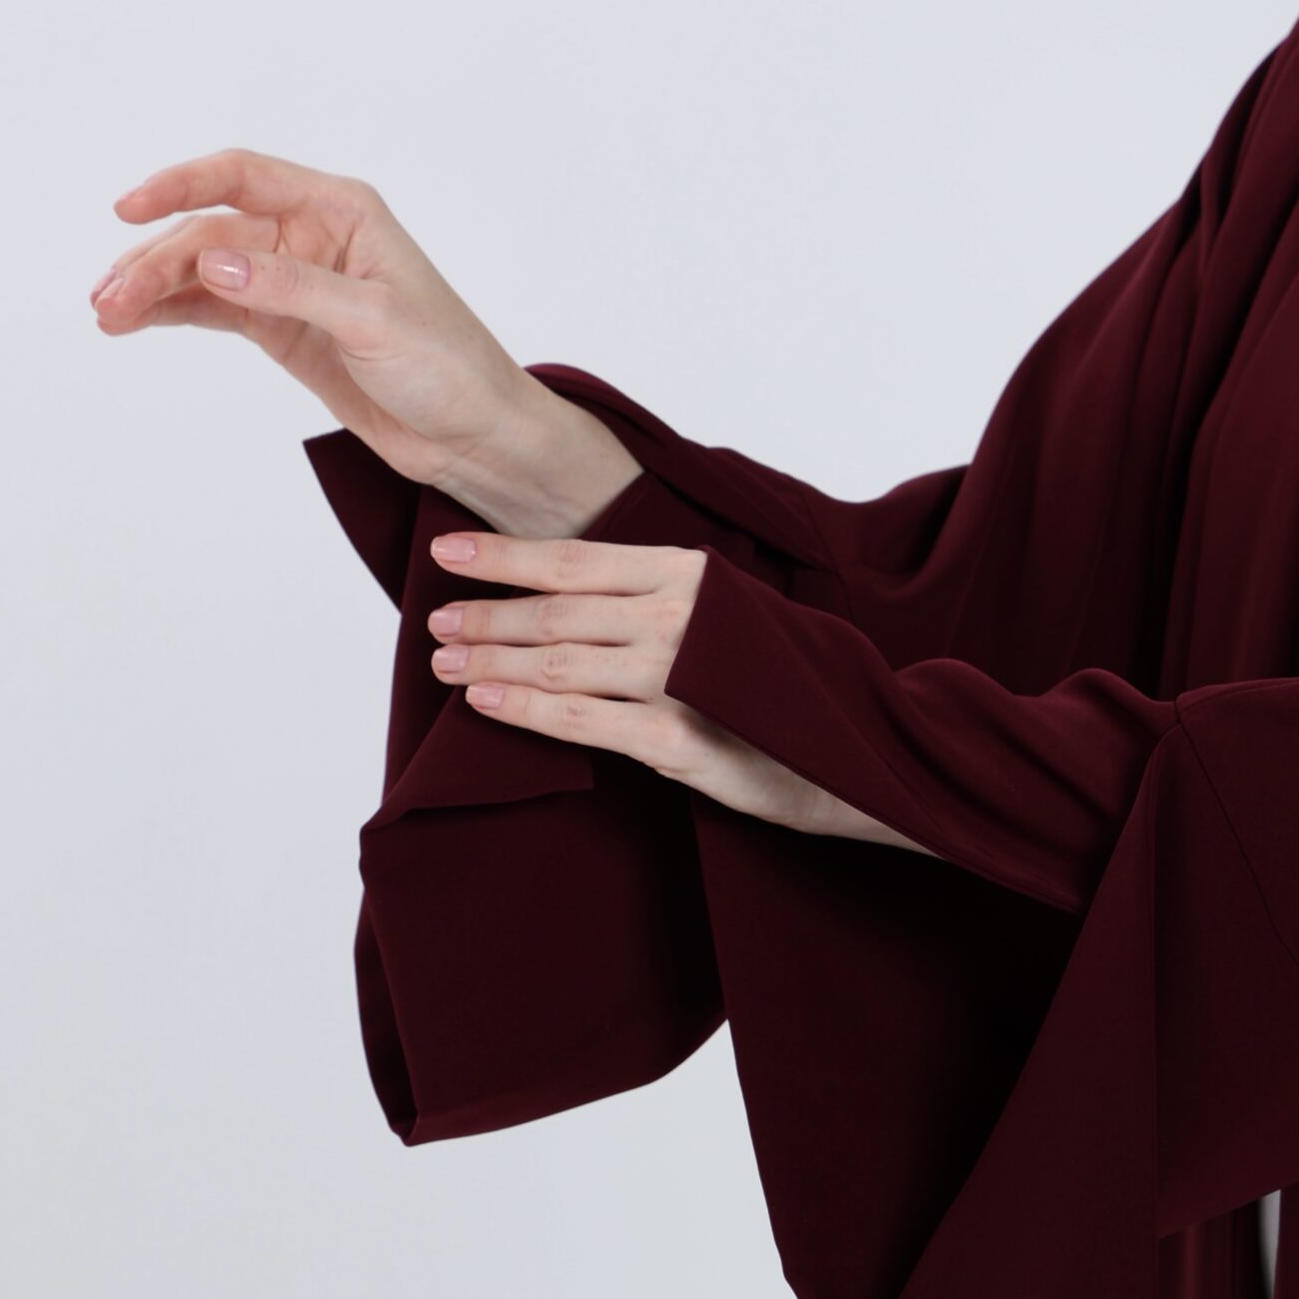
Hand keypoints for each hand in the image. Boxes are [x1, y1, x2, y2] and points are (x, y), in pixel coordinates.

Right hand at [87, 146, 540, 494]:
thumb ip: (290, 288)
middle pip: (212, 232)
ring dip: (154, 289)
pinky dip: (176, 313)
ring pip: (205, 272)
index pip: (243, 177)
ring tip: (107, 315)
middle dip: (156, 261)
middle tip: (109, 301)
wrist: (475, 437)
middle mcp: (310, 236)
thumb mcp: (372, 322)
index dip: (180, 185)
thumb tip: (211, 261)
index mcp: (340, 210)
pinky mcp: (286, 330)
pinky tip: (137, 322)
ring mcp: (293, 283)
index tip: (129, 211)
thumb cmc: (448, 368)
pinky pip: (217, 310)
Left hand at [427, 529, 936, 851]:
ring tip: (445, 664)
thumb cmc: (785, 682)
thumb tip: (584, 603)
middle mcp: (677, 617)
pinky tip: (487, 705)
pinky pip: (585, 723)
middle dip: (485, 616)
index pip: (574, 559)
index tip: (446, 552)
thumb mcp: (727, 619)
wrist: (862, 746)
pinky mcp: (679, 743)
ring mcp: (677, 679)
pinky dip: (528, 713)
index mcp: (687, 575)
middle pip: (554, 613)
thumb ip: (663, 604)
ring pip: (558, 665)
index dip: (504, 557)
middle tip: (436, 624)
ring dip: (492, 663)